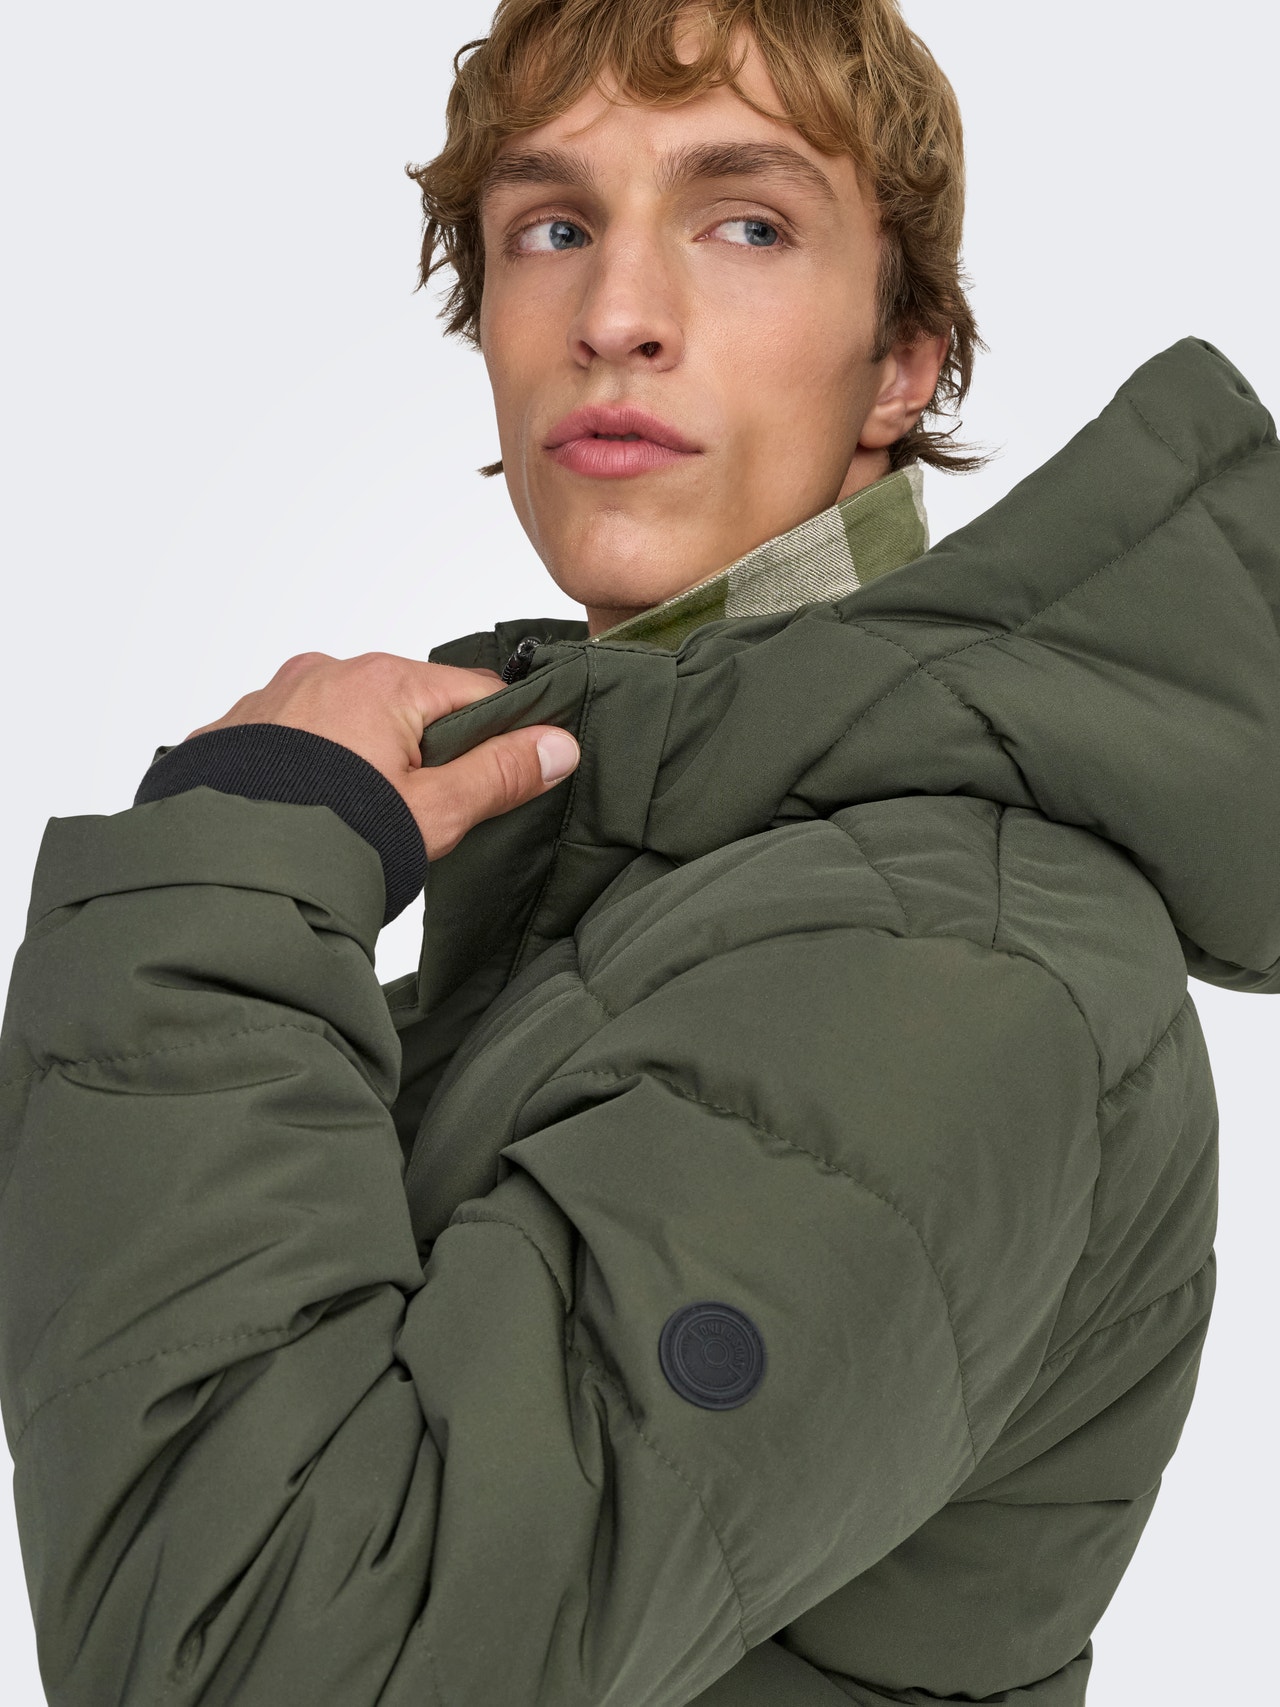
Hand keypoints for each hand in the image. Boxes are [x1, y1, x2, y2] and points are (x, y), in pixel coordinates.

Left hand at [185, 650, 579, 860]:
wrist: (223, 879)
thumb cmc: (334, 842)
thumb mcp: (436, 813)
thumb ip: (500, 774)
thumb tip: (560, 745)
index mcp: (384, 681)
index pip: (474, 691)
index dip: (500, 735)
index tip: (500, 778)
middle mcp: (325, 672)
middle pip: (407, 704)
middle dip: (422, 751)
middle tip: (420, 815)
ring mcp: (272, 698)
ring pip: (345, 720)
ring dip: (361, 757)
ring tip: (357, 821)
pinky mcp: (232, 731)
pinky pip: (290, 739)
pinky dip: (306, 768)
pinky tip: (307, 814)